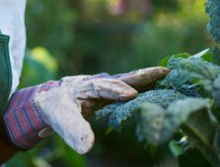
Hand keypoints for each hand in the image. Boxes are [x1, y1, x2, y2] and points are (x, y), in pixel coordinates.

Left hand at [3, 67, 168, 153]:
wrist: (51, 99)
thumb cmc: (56, 109)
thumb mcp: (61, 120)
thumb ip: (74, 131)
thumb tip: (87, 147)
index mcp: (85, 87)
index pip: (101, 88)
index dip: (115, 90)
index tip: (131, 94)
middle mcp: (99, 82)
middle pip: (122, 77)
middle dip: (142, 75)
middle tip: (163, 72)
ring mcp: (108, 84)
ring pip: (130, 79)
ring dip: (148, 77)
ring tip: (168, 75)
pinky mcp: (114, 89)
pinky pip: (132, 85)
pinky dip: (146, 83)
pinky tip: (162, 85)